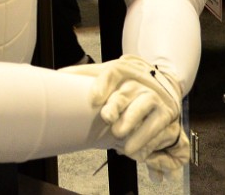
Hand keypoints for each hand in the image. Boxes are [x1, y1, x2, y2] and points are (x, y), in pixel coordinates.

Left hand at [61, 54, 184, 171]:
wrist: (160, 80)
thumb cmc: (126, 82)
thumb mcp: (107, 74)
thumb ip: (85, 75)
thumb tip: (58, 75)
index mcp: (121, 72)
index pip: (111, 73)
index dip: (102, 84)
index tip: (93, 98)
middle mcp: (138, 83)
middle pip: (128, 91)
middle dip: (118, 105)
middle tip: (108, 119)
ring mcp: (153, 97)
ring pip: (146, 108)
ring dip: (136, 127)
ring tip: (124, 146)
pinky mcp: (165, 113)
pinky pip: (158, 127)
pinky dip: (148, 142)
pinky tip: (137, 153)